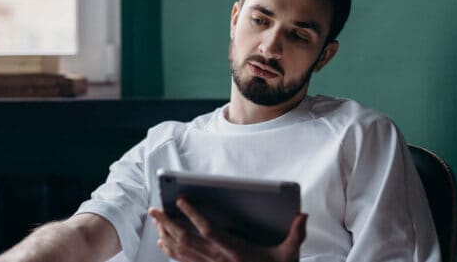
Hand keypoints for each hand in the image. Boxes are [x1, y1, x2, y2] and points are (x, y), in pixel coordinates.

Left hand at [148, 198, 306, 261]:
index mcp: (235, 251)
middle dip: (167, 223)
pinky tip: (163, 242)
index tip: (181, 200)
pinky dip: (171, 250)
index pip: (209, 230)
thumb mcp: (289, 254)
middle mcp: (218, 260)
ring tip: (155, 220)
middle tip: (154, 208)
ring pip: (181, 251)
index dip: (193, 215)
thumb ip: (296, 235)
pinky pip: (183, 261)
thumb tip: (302, 215)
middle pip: (186, 239)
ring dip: (165, 234)